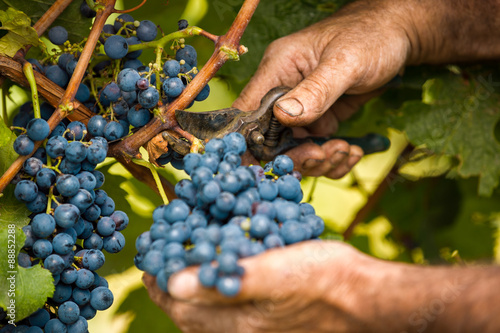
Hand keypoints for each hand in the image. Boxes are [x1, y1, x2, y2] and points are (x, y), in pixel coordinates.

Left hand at [143, 241, 397, 332]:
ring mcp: (258, 331)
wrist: (367, 299)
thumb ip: (228, 278)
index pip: (183, 308)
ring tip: (185, 273)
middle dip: (172, 292)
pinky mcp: (271, 325)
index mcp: (239, 323)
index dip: (161, 285)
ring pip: (210, 319)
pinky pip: (231, 318)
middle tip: (162, 266)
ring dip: (192, 296)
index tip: (149, 264)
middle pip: (191, 318)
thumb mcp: (276, 271)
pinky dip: (216, 299)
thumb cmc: (326, 279)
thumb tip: (175, 283)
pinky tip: (223, 282)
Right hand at [233, 0, 412, 177]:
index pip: (249, 109)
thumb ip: (315, 90)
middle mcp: (285, 90)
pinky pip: (317, 146)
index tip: (272, 162)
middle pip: (272, 137)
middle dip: (297, 154)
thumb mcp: (345, 62)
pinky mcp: (321, 117)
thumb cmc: (370, 36)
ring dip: (319, 159)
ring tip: (345, 152)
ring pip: (296, 147)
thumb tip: (284, 116)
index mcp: (278, 69)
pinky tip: (351, 152)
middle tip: (324, 156)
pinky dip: (332, 157)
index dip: (252, 140)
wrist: (398, 34)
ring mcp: (302, 107)